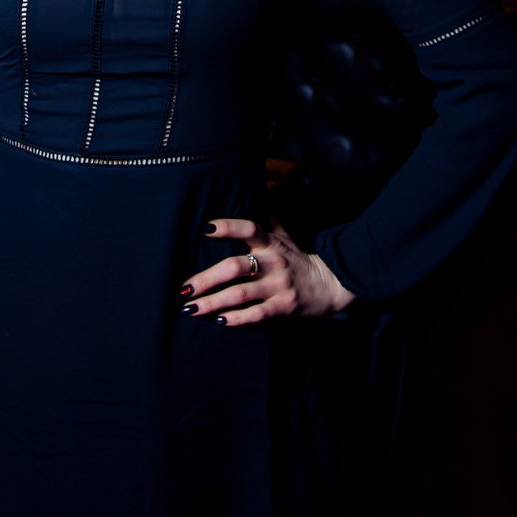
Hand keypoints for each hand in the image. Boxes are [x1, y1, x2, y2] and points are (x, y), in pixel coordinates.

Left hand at [179, 217, 357, 326]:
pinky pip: (256, 314)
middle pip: (235, 267)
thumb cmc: (298, 260)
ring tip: (190, 308)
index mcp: (271, 243)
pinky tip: (219, 321)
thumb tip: (252, 195)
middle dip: (206, 279)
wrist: (331, 285)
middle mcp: (274, 263)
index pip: (249, 229)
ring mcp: (279, 286)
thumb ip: (265, 222)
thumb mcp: (284, 237)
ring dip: (213, 302)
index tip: (206, 229)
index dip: (228, 227)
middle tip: (185, 288)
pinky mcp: (284, 307)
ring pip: (240, 293)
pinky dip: (237, 319)